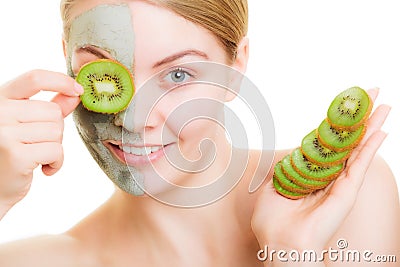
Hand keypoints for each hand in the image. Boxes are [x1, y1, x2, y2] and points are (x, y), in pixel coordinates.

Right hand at [0, 70, 81, 216]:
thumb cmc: (14, 154)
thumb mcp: (27, 124)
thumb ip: (50, 108)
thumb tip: (75, 94)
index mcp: (0, 99)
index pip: (34, 78)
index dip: (61, 81)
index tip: (78, 90)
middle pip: (53, 111)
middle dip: (56, 131)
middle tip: (39, 145)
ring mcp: (4, 133)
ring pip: (57, 131)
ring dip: (55, 147)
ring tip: (38, 156)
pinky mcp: (16, 154)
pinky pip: (56, 150)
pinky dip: (56, 162)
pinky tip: (42, 168)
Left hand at [251, 89, 389, 256]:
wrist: (280, 242)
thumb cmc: (273, 221)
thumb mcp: (273, 188)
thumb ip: (284, 171)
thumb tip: (288, 158)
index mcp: (310, 174)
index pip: (325, 142)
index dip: (333, 123)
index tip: (341, 105)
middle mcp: (327, 176)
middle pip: (346, 141)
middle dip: (358, 117)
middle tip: (371, 94)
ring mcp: (339, 183)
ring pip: (358, 148)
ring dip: (370, 125)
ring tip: (383, 104)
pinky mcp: (347, 191)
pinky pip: (361, 164)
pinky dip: (371, 146)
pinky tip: (381, 130)